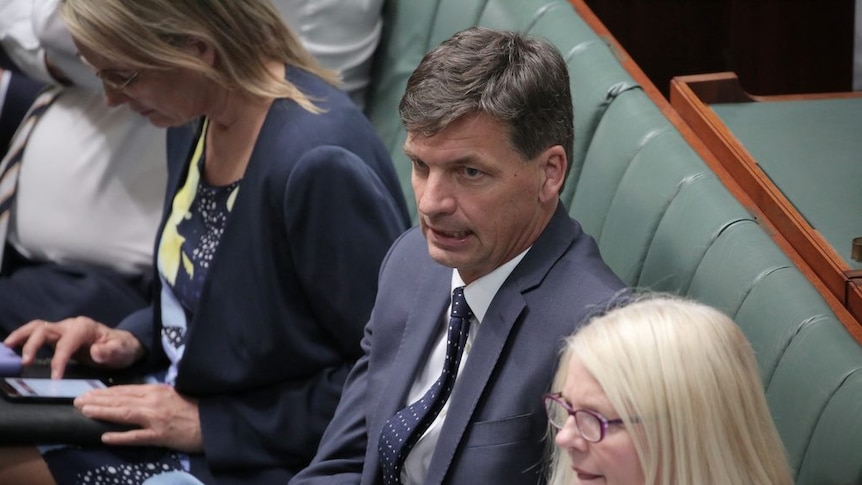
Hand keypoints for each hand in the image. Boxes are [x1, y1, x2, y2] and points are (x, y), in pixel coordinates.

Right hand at [3, 317, 143, 378]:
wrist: (123, 345)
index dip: (59, 360)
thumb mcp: (121, 351)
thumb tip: (95, 351)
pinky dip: (23, 339)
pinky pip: (37, 335)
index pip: (66, 343)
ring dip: (21, 337)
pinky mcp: (58, 337)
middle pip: (45, 329)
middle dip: (32, 344)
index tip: (55, 378)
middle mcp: (71, 325)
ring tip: (7, 349)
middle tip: (24, 363)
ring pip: (37, 328)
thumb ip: (110, 351)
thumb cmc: (121, 348)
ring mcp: (63, 330)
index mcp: (84, 328)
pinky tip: (13, 349)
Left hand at [75, 384, 203, 452]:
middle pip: (120, 399)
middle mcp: (153, 402)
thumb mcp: (172, 395)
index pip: (125, 390)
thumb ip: (152, 395)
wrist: (211, 421)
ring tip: (85, 412)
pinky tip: (105, 437)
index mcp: (156, 390)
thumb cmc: (193, 408)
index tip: (88, 392)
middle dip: (97, 400)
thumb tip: (131, 397)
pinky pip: (136, 436)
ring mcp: (155, 419)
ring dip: (103, 412)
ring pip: (124, 414)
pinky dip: (120, 437)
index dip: (105, 392)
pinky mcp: (160, 435)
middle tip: (77, 401)